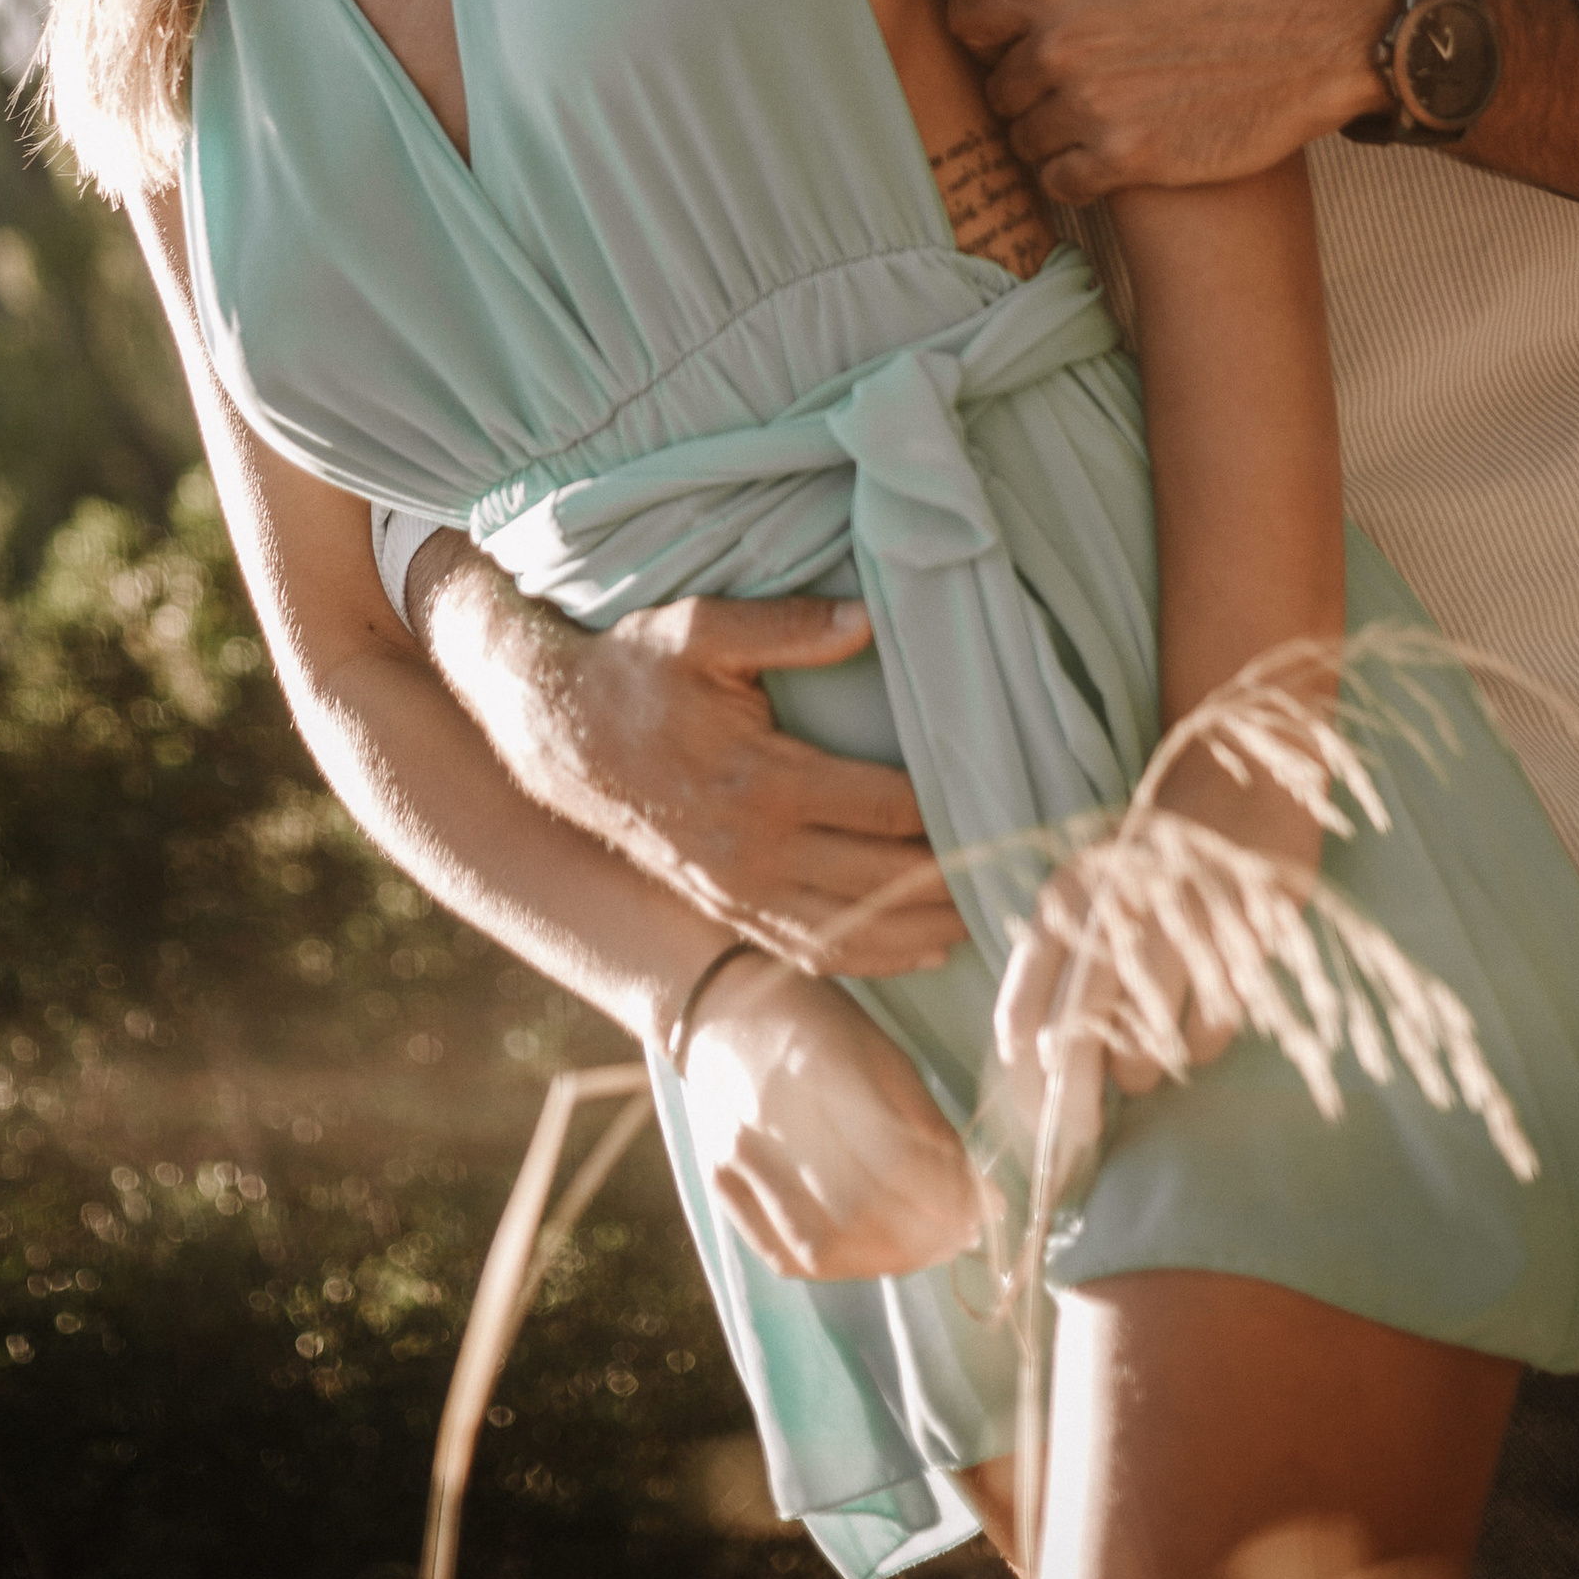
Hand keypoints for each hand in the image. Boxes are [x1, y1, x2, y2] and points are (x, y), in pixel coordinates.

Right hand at [413, 553, 968, 977]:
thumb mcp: (701, 628)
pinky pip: (808, 950)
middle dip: (953, 881)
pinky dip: (869, 959)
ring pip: (851, 930)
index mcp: (764, 780)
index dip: (950, 813)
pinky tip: (915, 952)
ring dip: (922, 933)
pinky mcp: (726, 908)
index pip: (885, 808)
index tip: (1010, 806)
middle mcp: (757, 850)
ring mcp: (740, 890)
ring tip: (987, 921)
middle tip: (1022, 874)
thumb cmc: (633, 671)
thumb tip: (867, 620)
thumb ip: (788, 628)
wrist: (556, 735)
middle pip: (882, 880)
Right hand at [680, 953, 987, 1281]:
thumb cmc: (815, 1022)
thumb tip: (981, 1199)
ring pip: (819, 1247)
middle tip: (957, 1238)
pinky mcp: (717, 1186)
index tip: (979, 1212)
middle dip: (922, 1238)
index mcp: (821, 1067)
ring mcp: (738, 1159)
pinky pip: (782, 1256)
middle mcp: (772, 1119)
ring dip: (883, 1262)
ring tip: (921, 1251)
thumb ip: (929, 1128)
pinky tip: (869, 1255)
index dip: (945, 1199)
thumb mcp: (881, 1052)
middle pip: (857, 1211)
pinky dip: (836, 1268)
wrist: (718, 1011)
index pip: (894, 1161)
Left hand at [947, 0, 1384, 202]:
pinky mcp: (1128, 159)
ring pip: (1025, 139)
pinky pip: (1061, 182)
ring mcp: (1092, 106)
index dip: (991, 29)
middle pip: (996, 86)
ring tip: (1104, 113)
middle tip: (1082, 79)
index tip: (1027, 34)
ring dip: (1055, 134)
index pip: (964, 17)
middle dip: (1029, 86)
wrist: (1316, 35)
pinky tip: (1117, 150)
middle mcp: (1061, 45)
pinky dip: (1081, 174)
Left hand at [992, 758, 1322, 1132]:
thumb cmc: (1152, 853)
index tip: (1030, 1102)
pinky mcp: (1240, 945)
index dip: (1022, 1069)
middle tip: (1080, 1128)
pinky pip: (1207, 1036)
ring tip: (1144, 1050)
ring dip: (1141, 1069)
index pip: (1025, 1002)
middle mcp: (1117, 913)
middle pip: (1080, 1036)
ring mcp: (1180, 930)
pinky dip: (1198, 1045)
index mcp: (1068, 898)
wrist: (1242, 782)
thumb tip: (1035, 1058)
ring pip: (1146, 1046)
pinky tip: (1197, 1017)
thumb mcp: (1090, 886)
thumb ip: (1060, 960)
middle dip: (1075, 1096)